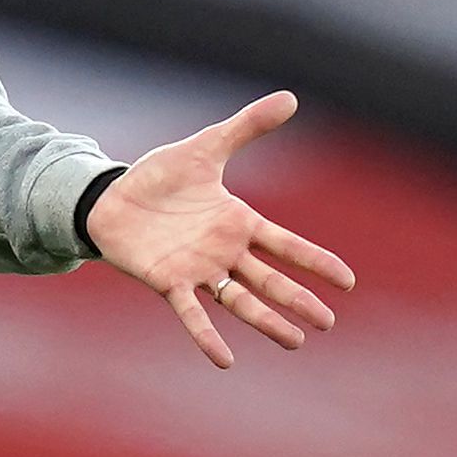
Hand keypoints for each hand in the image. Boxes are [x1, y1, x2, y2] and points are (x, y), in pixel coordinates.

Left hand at [85, 90, 354, 367]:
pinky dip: (207, 336)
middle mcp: (223, 252)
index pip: (285, 245)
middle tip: (328, 323)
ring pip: (240, 301)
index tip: (347, 282)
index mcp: (237, 222)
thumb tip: (291, 98)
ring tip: (296, 341)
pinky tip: (226, 359)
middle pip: (269, 280)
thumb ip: (247, 127)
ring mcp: (197, 270)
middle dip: (298, 300)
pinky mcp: (167, 282)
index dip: (315, 262)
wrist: (110, 197)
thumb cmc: (159, 177)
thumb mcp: (205, 147)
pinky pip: (192, 314)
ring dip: (267, 322)